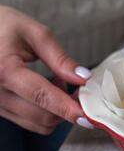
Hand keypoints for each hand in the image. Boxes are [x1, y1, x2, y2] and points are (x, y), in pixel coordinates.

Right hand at [0, 6, 93, 134]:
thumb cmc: (2, 26)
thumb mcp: (34, 33)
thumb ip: (60, 58)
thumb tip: (84, 78)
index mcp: (4, 70)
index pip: (42, 96)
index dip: (68, 108)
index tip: (89, 116)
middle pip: (43, 116)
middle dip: (67, 108)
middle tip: (79, 87)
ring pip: (37, 124)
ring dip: (57, 111)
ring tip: (58, 83)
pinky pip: (28, 121)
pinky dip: (45, 112)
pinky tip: (45, 90)